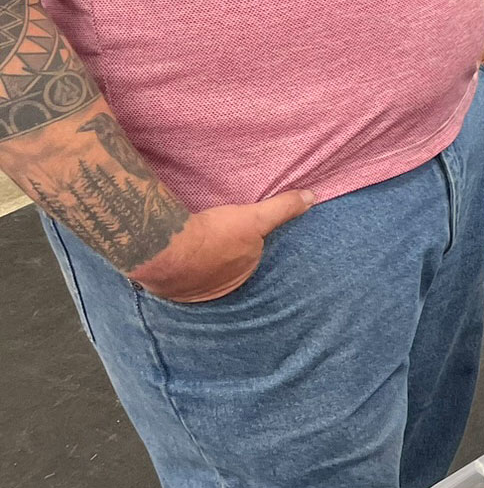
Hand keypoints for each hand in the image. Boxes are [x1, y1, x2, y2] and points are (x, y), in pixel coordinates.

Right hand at [128, 190, 314, 302]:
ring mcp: (192, 290)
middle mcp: (219, 287)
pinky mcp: (168, 287)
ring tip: (193, 243)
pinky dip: (176, 265)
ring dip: (197, 259)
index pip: (249, 256)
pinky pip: (176, 275)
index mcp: (242, 275)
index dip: (245, 240)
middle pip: (225, 265)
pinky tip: (173, 253)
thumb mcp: (254, 218)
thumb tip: (312, 197)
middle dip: (221, 252)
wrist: (166, 250)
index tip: (235, 229)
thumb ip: (282, 209)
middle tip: (213, 233)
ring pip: (200, 271)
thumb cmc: (214, 235)